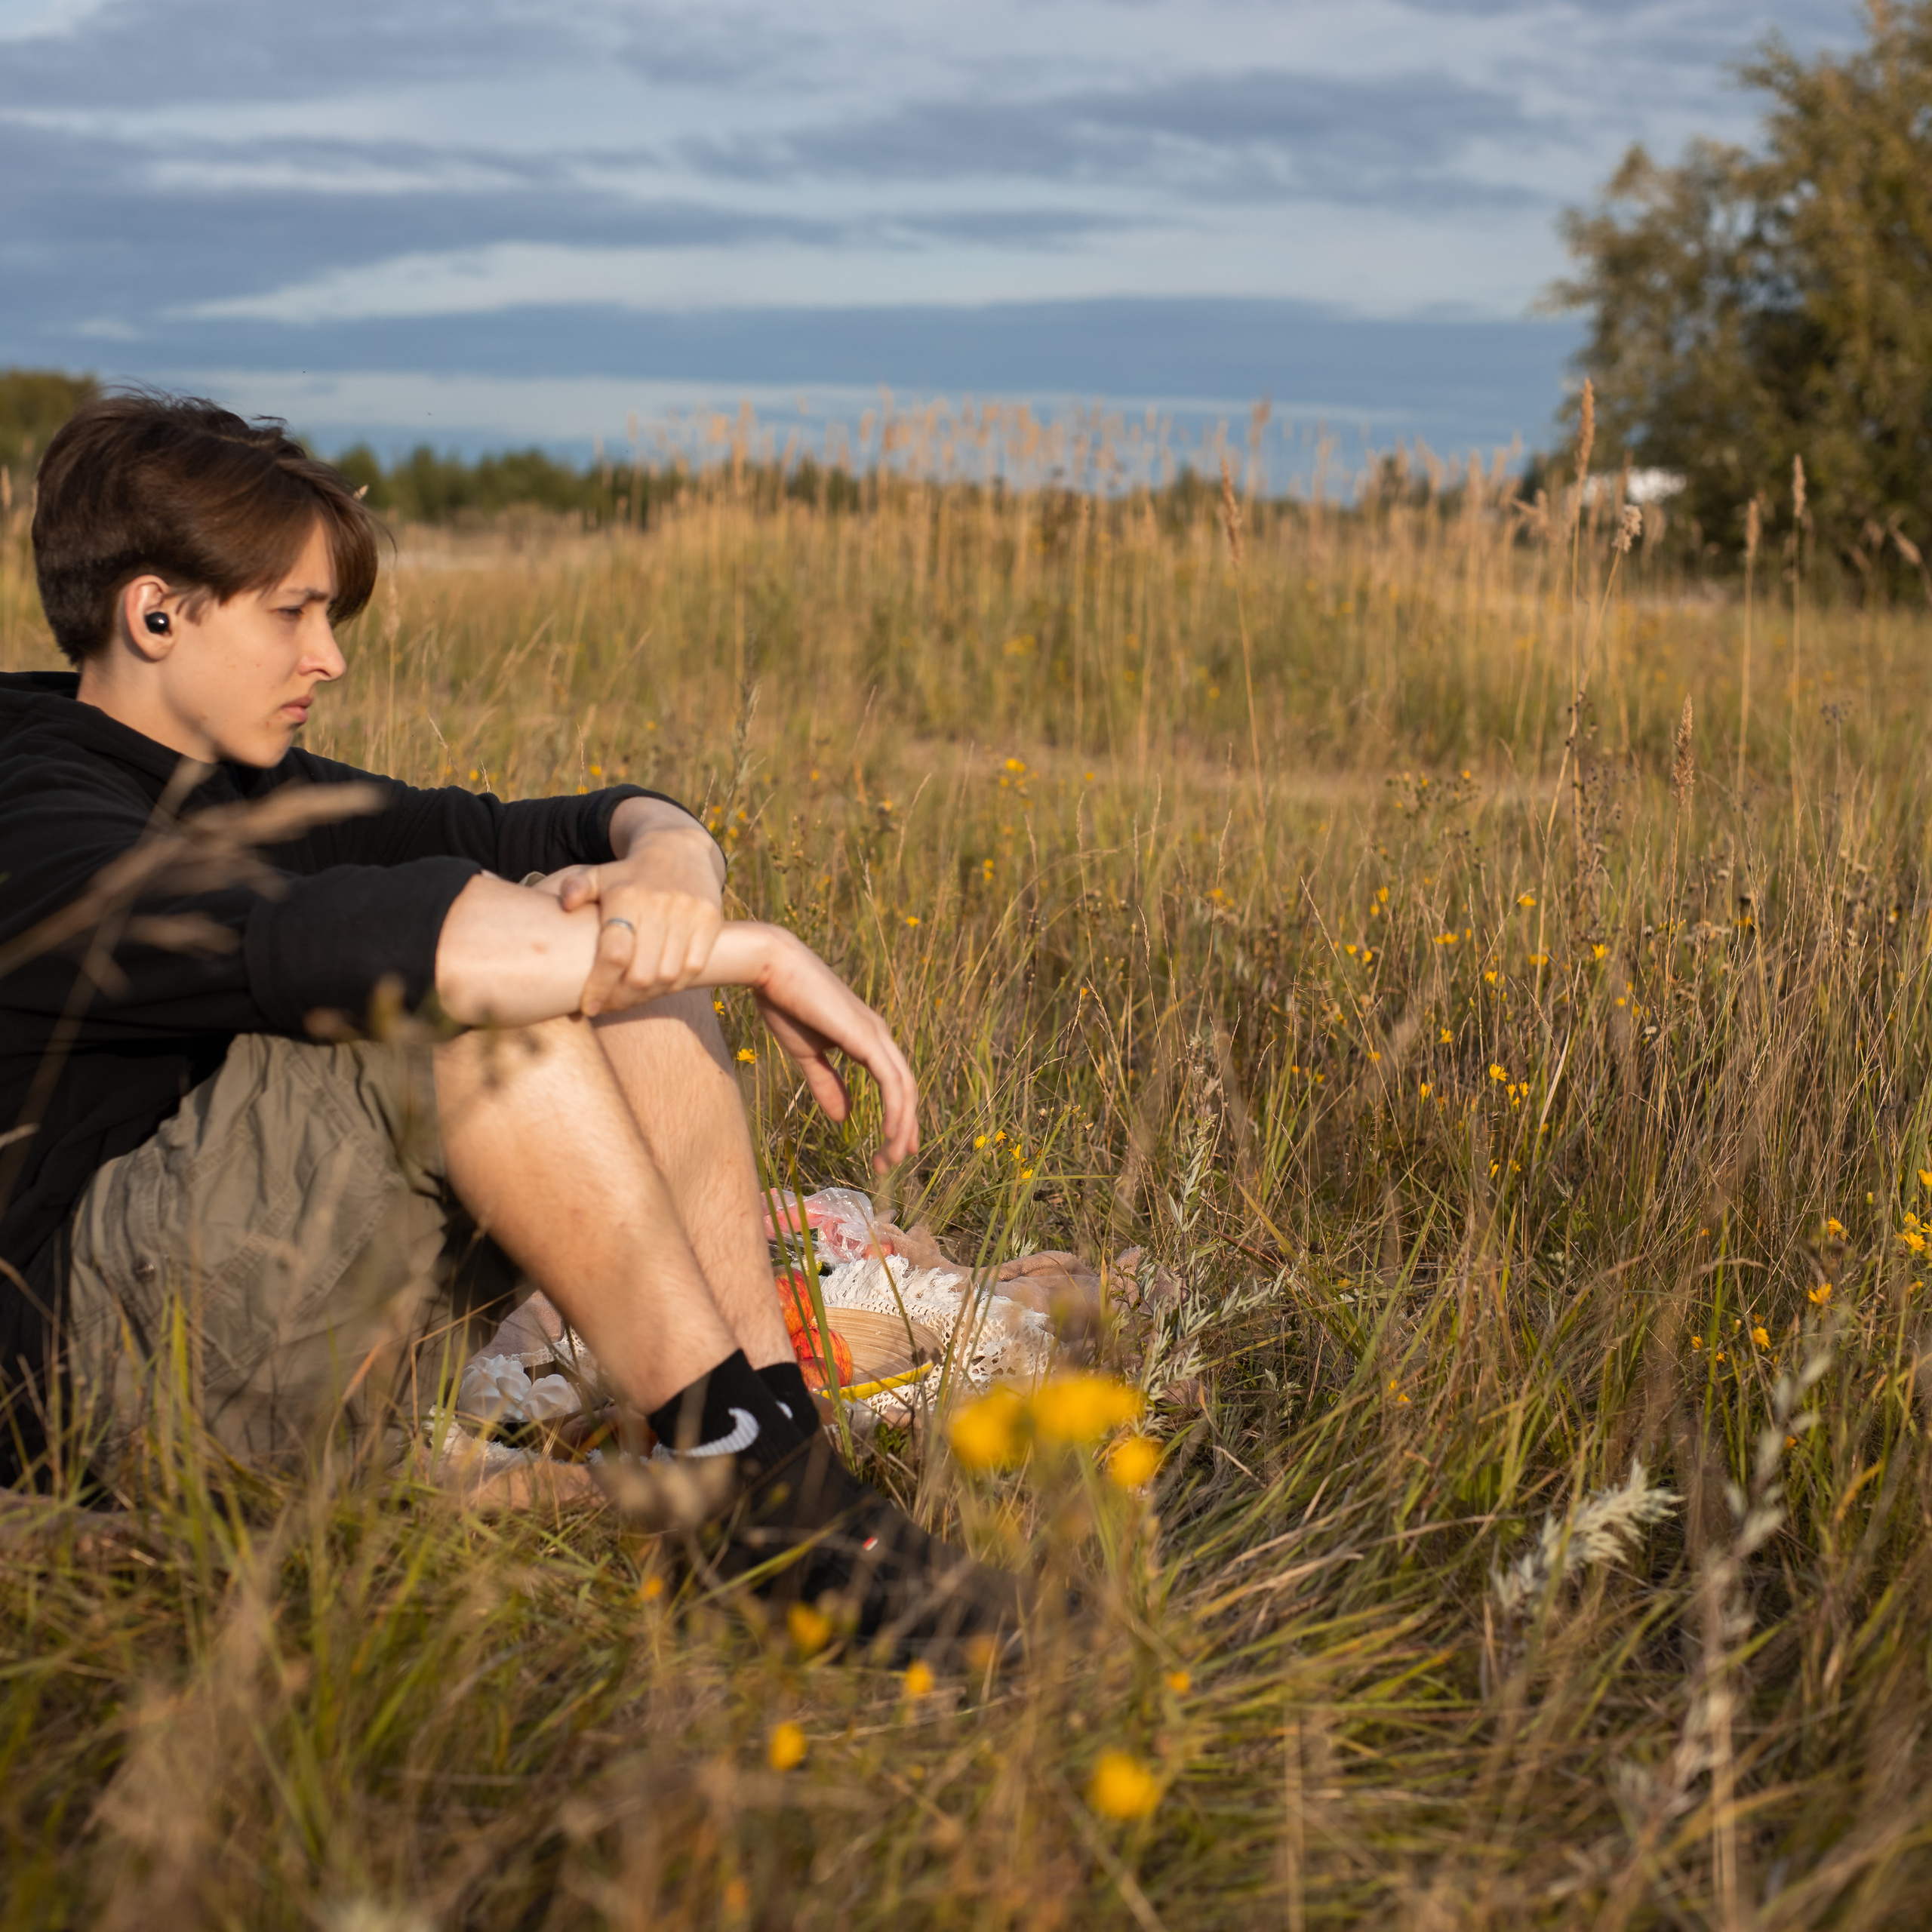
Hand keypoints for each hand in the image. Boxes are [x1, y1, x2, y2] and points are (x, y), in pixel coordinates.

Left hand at [550, 816, 724, 1015]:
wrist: (679, 850)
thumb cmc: (629, 875)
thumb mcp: (599, 875)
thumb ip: (576, 888)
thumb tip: (566, 903)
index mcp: (627, 897)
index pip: (614, 954)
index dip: (600, 987)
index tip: (589, 1007)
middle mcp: (660, 905)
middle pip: (642, 973)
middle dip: (622, 998)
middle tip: (610, 1004)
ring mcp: (689, 913)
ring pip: (668, 976)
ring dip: (648, 996)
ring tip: (631, 998)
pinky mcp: (711, 920)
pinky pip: (693, 968)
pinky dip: (674, 984)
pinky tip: (658, 986)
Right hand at [707, 924, 919, 1171]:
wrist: (772, 968)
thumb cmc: (785, 1004)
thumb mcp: (807, 1054)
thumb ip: (827, 1083)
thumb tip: (844, 1118)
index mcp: (867, 1038)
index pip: (894, 1083)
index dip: (898, 1116)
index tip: (894, 1147)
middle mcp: (879, 1035)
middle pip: (905, 1089)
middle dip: (903, 1129)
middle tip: (893, 1162)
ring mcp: (875, 1034)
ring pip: (903, 1089)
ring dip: (901, 1127)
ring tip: (891, 1158)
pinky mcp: (866, 1037)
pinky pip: (891, 1080)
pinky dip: (895, 1109)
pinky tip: (892, 1133)